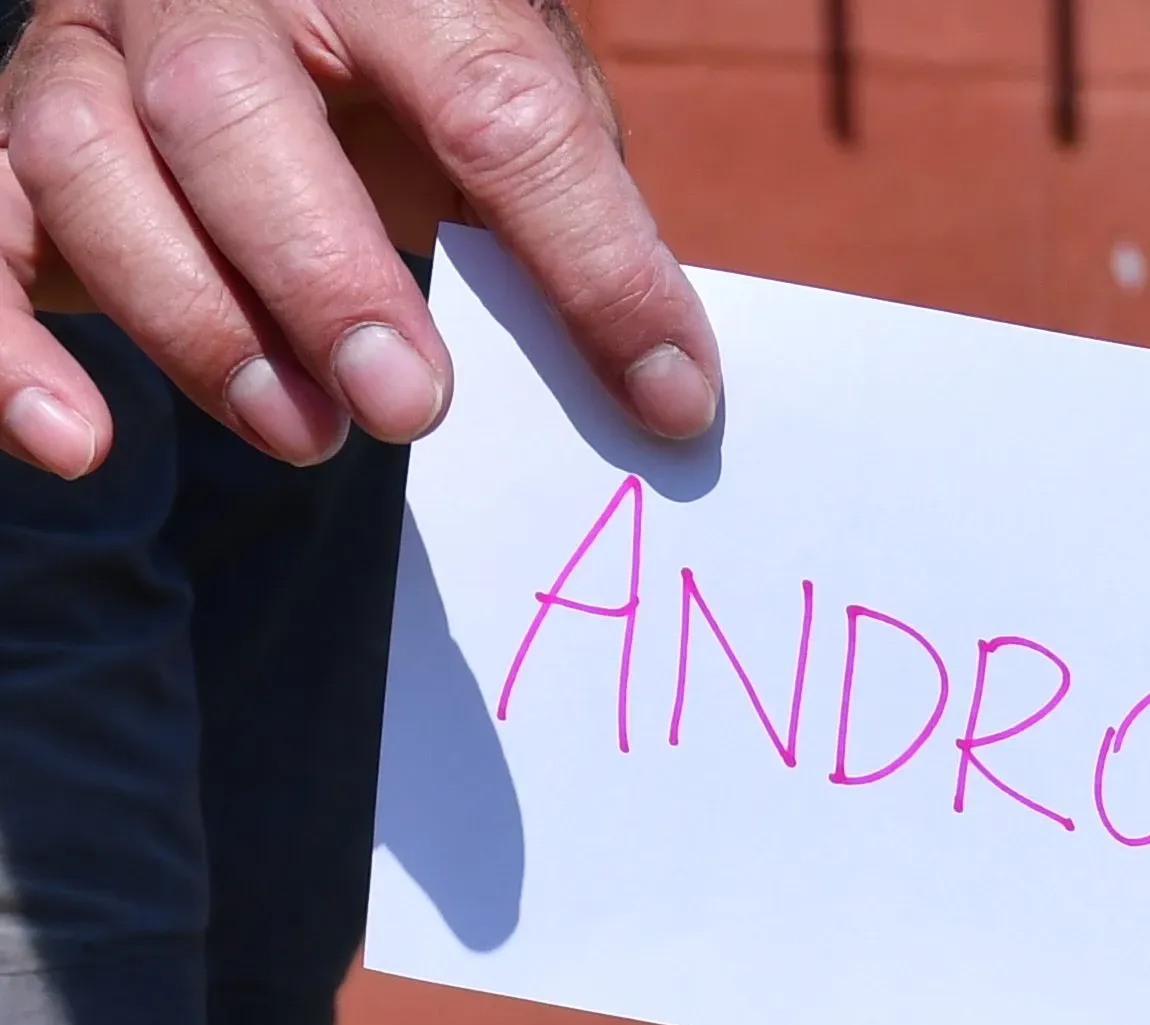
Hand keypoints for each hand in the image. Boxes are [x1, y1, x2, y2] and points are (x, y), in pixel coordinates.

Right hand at [0, 0, 714, 477]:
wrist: (262, 3)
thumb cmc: (413, 73)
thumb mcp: (509, 108)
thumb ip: (576, 224)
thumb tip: (668, 400)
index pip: (495, 108)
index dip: (591, 261)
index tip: (669, 396)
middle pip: (230, 116)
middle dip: (321, 276)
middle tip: (406, 410)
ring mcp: (86, 53)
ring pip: (84, 163)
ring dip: (191, 318)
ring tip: (299, 433)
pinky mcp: (8, 142)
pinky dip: (7, 348)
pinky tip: (75, 441)